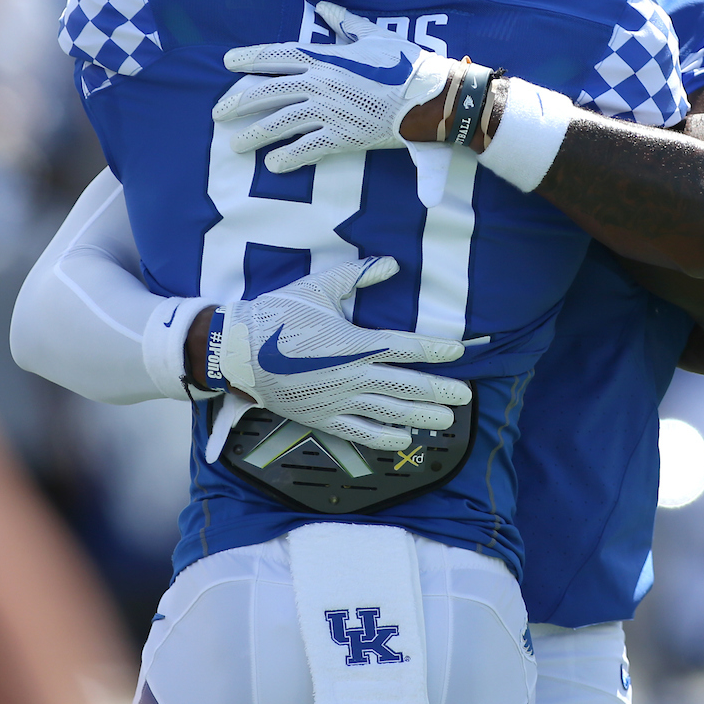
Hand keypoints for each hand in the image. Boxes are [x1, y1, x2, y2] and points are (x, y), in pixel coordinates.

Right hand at [211, 256, 469, 450]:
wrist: (238, 351)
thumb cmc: (279, 314)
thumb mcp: (320, 286)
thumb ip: (359, 275)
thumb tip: (392, 264)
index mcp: (355, 343)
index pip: (406, 348)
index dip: (435, 350)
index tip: (458, 352)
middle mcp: (353, 376)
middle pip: (407, 386)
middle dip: (440, 391)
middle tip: (465, 396)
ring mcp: (338, 400)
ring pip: (389, 412)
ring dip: (420, 416)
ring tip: (446, 421)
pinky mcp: (322, 417)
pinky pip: (359, 432)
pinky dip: (383, 437)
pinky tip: (402, 440)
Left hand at [213, 1, 453, 171]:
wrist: (428, 95)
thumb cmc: (405, 63)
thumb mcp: (374, 35)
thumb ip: (345, 24)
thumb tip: (326, 7)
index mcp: (325, 57)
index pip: (276, 55)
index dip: (249, 59)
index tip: (228, 63)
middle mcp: (320, 83)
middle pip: (267, 92)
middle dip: (238, 102)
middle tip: (218, 113)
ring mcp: (329, 111)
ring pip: (280, 123)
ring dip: (255, 134)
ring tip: (236, 145)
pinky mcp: (342, 136)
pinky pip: (307, 148)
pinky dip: (288, 158)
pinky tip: (273, 165)